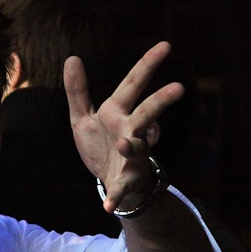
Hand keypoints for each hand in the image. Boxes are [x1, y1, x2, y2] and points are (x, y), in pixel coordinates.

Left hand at [64, 41, 183, 212]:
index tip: (166, 45)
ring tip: (124, 144)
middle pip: (147, 113)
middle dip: (160, 102)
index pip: (133, 84)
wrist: (109, 177)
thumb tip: (72, 57)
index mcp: (118, 113)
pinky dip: (114, 197)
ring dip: (133, 146)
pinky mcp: (125, 180)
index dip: (148, 65)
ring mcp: (131, 156)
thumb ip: (77, 91)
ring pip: (138, 148)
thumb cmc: (100, 143)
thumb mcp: (83, 118)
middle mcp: (131, 131)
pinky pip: (120, 189)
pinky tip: (106, 207)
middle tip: (179, 88)